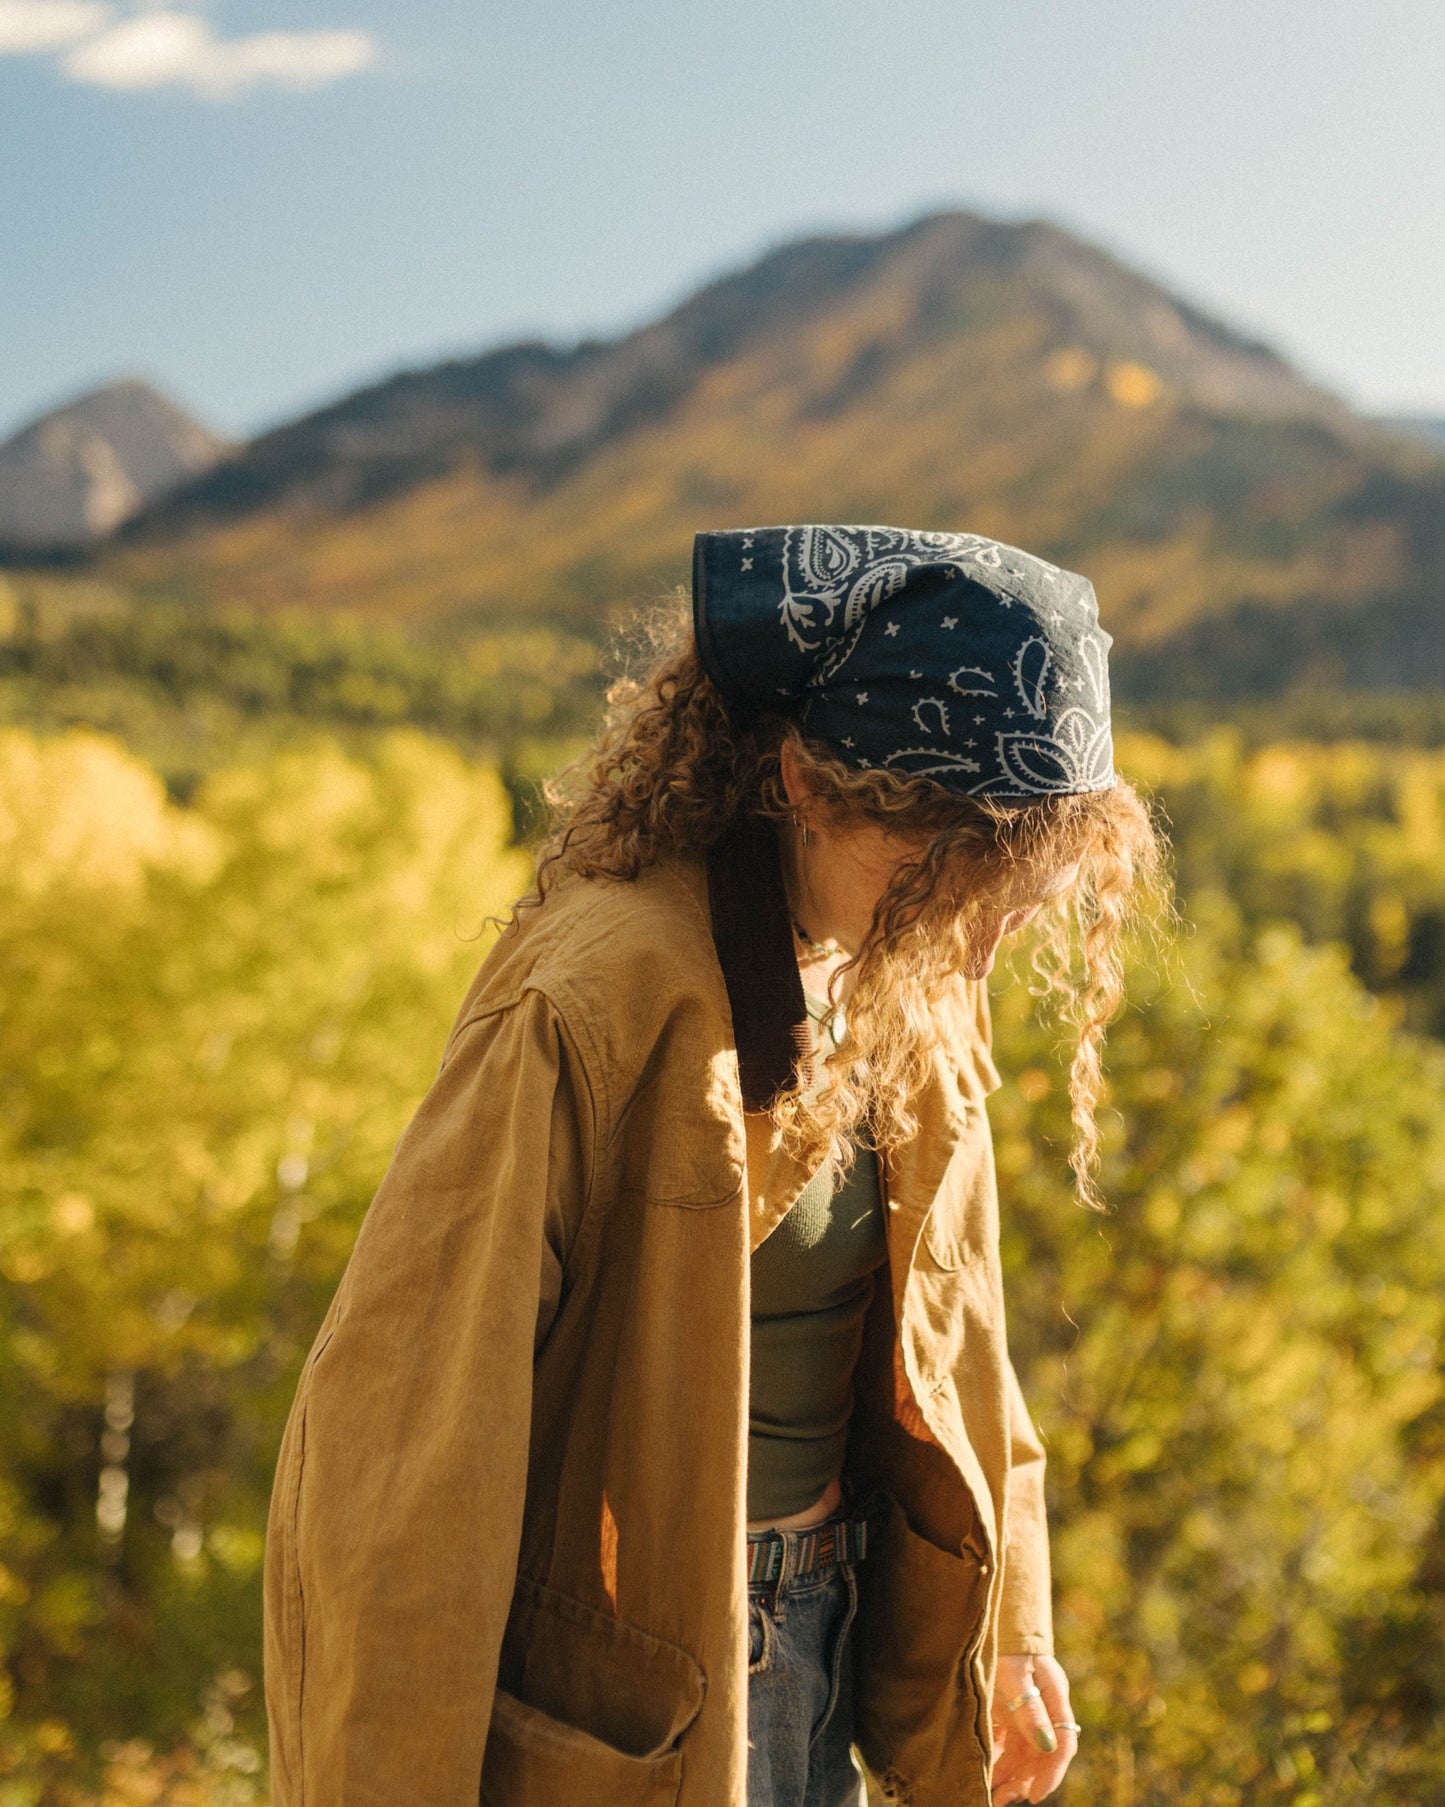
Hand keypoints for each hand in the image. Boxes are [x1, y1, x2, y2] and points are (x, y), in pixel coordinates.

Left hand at [990, 1653, 1078, 1804]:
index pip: (1062, 1743)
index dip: (1052, 1773)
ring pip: (1024, 1754)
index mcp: (1054, 1695)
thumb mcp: (1014, 1673)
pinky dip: (999, 1760)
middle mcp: (1044, 1708)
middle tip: (1003, 1799)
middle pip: (1042, 1755)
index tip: (1035, 1796)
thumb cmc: (1004, 1641)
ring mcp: (1027, 1711)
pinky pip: (1008, 1744)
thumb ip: (1030, 1708)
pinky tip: (986, 1773)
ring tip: (992, 1794)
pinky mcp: (1009, 1711)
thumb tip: (1047, 1746)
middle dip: (1025, 1781)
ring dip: (1011, 1776)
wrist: (987, 1619)